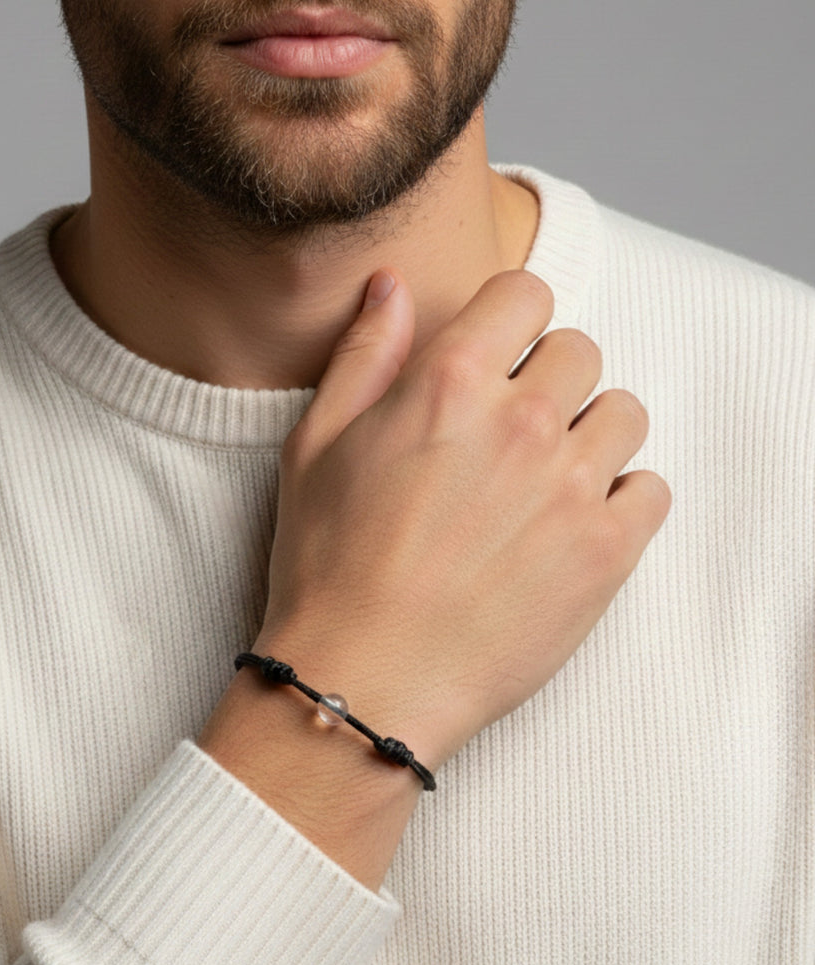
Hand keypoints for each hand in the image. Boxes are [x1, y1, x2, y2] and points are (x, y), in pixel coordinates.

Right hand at [255, 268, 670, 768]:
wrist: (364, 678)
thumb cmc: (327, 563)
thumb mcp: (315, 444)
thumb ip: (364, 354)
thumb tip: (392, 286)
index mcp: (449, 381)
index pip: (526, 293)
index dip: (510, 317)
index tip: (497, 351)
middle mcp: (522, 421)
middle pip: (581, 350)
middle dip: (547, 376)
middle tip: (508, 427)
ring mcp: (572, 487)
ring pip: (624, 412)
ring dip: (589, 430)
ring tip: (544, 475)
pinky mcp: (606, 553)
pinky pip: (650, 488)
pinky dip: (620, 496)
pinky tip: (571, 523)